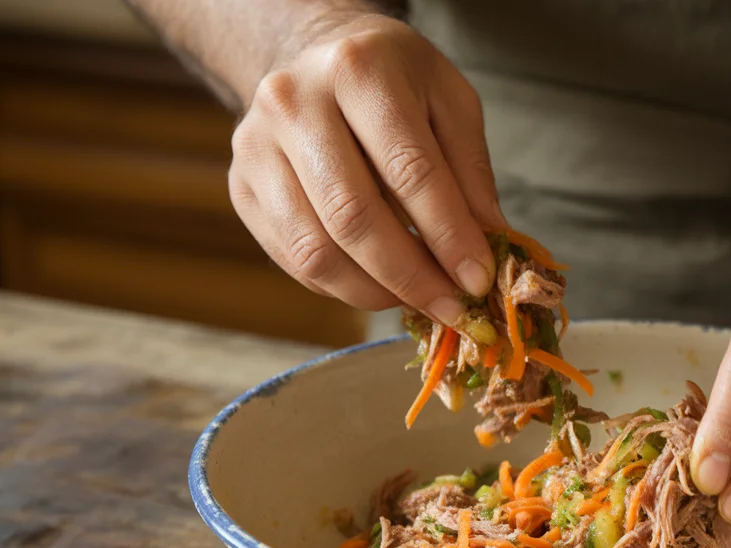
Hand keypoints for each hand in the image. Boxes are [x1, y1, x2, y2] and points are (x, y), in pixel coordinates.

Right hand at [227, 13, 504, 324]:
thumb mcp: (450, 103)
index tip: (478, 281)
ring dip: (376, 292)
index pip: (409, 171)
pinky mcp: (241, 188)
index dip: (448, 236)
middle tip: (453, 308)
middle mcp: (295, 103)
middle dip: (412, 277)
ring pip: (316, 250)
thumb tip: (490, 246)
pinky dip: (343, 287)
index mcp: (359, 70)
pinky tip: (379, 284)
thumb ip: (470, 173)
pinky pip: (293, 261)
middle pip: (353, 217)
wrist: (315, 56)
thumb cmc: (395, 82)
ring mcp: (256, 148)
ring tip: (419, 299)